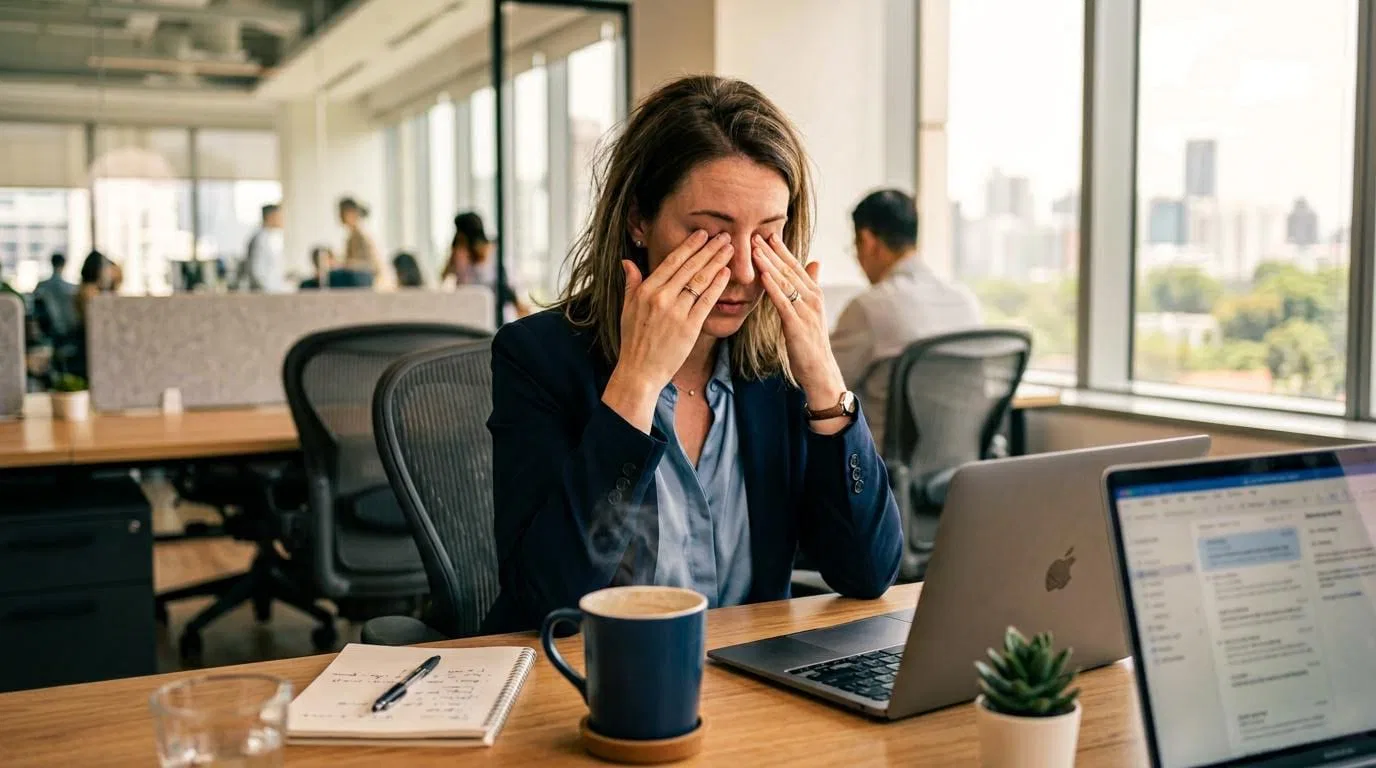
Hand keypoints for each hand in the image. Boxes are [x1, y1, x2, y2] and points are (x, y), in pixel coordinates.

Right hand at [602, 230, 734, 431]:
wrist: (640, 371)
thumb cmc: (634, 340)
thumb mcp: (627, 308)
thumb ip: (631, 283)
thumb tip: (627, 262)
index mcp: (646, 290)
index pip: (672, 261)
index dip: (689, 246)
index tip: (702, 234)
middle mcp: (661, 298)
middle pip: (690, 267)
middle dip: (709, 249)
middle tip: (724, 236)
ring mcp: (676, 312)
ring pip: (700, 280)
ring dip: (717, 262)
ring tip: (729, 249)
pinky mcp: (690, 327)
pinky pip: (707, 301)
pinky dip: (717, 285)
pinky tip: (726, 273)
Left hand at [751, 234, 848, 429]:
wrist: (820, 371)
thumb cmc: (811, 343)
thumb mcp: (811, 311)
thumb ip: (810, 286)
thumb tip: (814, 261)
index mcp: (813, 293)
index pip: (795, 265)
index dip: (781, 249)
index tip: (767, 232)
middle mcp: (812, 297)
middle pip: (788, 268)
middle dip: (771, 250)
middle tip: (755, 232)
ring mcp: (806, 310)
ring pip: (784, 281)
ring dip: (769, 262)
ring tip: (754, 247)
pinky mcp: (797, 324)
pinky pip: (782, 301)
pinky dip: (772, 286)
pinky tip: (762, 274)